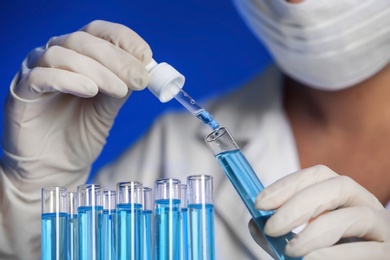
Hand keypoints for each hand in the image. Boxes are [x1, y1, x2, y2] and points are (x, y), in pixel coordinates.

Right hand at [2, 20, 151, 189]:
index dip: (123, 39)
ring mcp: (36, 72)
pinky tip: (90, 91)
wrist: (56, 166)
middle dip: (116, 58)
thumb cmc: (80, 134)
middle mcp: (56, 58)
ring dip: (97, 70)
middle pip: (83, 41)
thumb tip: (142, 71)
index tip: (144, 55)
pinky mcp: (22, 92)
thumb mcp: (107, 109)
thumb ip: (120, 89)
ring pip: (63, 54)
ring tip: (119, 90)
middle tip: (138, 78)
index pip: (98, 33)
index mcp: (79, 57)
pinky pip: (42, 76)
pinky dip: (69, 80)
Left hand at [250, 165, 389, 258]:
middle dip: (299, 204)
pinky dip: (335, 255)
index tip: (259, 203)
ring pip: (354, 217)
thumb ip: (280, 233)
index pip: (318, 175)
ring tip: (292, 250)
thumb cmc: (329, 254)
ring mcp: (382, 228)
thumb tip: (255, 225)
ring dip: (316, 232)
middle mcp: (365, 205)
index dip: (287, 185)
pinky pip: (367, 251)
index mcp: (343, 196)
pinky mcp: (389, 254)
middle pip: (338, 186)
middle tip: (272, 228)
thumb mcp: (301, 241)